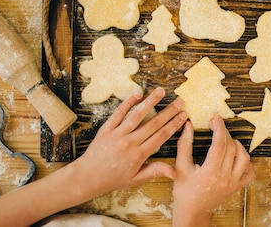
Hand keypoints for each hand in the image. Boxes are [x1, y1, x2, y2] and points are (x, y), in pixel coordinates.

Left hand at [72, 87, 186, 195]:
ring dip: (150, 101)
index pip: (161, 136)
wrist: (87, 177)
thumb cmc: (112, 179)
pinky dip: (128, 103)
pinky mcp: (106, 129)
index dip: (174, 125)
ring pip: (137, 115)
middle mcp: (129, 142)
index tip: (183, 116)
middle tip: (180, 101)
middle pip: (153, 123)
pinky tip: (138, 94)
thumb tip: (174, 172)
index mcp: (138, 155)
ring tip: (161, 91)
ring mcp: (117, 134)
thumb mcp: (135, 179)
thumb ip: (155, 171)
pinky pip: (118, 113)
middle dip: (169, 111)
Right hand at [172, 116, 255, 226]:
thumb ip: (185, 144)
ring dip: (237, 145)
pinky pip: (250, 171)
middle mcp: (224, 178)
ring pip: (244, 158)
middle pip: (232, 148)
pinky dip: (245, 161)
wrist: (193, 212)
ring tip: (226, 141)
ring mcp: (233, 184)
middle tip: (217, 126)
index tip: (215, 119)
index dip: (219, 128)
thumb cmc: (184, 191)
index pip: (220, 144)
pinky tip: (235, 156)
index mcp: (209, 173)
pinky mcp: (238, 187)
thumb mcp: (180, 167)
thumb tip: (188, 125)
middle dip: (225, 133)